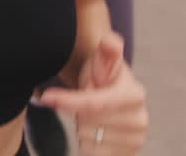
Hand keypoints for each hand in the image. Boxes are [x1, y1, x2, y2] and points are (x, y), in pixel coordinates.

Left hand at [38, 32, 147, 154]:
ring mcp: (136, 140)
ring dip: (83, 130)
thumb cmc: (103, 78)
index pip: (94, 103)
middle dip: (78, 113)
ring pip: (88, 140)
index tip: (45, 97)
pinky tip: (94, 134)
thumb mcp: (101, 61)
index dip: (68, 101)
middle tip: (83, 105)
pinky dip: (88, 146)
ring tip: (90, 118)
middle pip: (89, 123)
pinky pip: (94, 154)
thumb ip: (106, 51)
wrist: (112, 101)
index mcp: (134, 95)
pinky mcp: (128, 154)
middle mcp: (139, 119)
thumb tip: (109, 41)